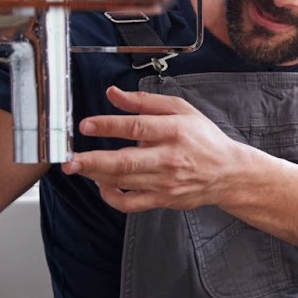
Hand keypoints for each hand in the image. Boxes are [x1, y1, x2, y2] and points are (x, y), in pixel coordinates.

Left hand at [62, 86, 252, 212]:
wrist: (228, 173)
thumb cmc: (204, 140)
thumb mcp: (181, 110)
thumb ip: (145, 102)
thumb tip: (113, 94)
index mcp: (175, 131)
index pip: (137, 127)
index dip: (108, 125)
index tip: (86, 125)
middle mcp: (170, 158)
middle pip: (126, 162)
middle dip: (93, 160)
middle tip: (69, 159)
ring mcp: (166, 182)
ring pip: (123, 182)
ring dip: (95, 175)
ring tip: (78, 166)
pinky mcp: (163, 200)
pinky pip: (130, 203)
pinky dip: (111, 196)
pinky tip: (102, 184)